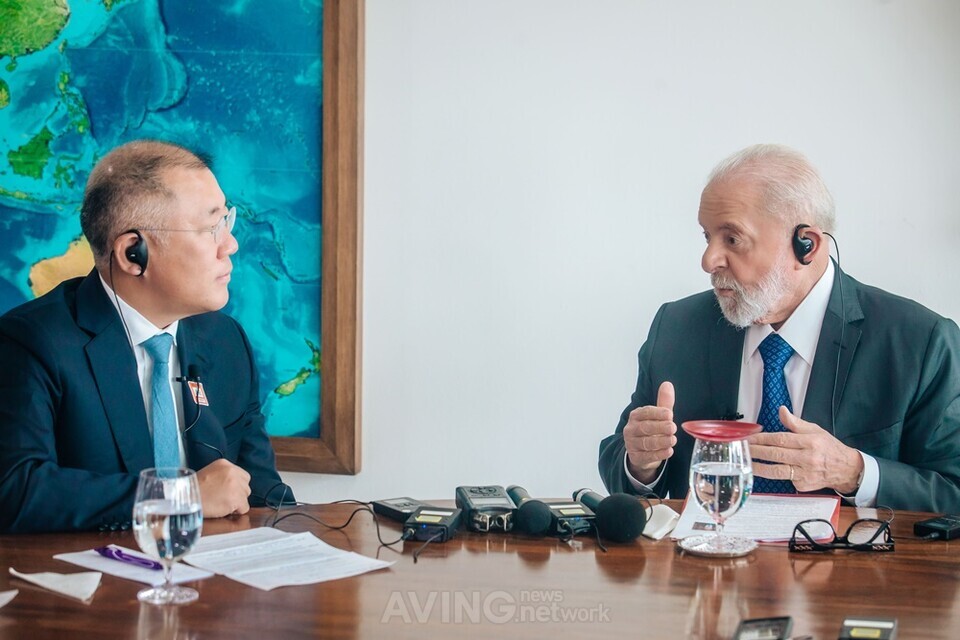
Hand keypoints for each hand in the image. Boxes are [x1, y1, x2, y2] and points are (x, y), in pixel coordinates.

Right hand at [196, 459, 251, 516]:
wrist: (185, 499)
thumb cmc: (193, 490)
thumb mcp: (208, 473)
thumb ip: (222, 476)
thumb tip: (233, 485)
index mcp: (225, 464)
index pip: (242, 475)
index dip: (236, 486)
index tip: (228, 492)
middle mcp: (232, 472)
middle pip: (246, 485)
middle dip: (238, 494)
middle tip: (224, 499)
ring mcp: (236, 485)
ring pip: (245, 496)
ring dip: (237, 502)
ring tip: (221, 504)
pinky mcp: (236, 498)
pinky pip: (244, 508)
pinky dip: (236, 511)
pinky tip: (224, 509)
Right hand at [623, 381, 677, 483]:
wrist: (641, 452)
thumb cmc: (650, 430)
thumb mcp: (657, 416)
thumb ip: (663, 402)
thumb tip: (667, 384)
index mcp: (635, 416)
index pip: (645, 412)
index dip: (657, 413)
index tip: (669, 414)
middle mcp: (631, 429)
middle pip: (645, 428)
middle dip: (660, 427)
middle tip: (673, 427)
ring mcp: (631, 444)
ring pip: (646, 443)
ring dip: (661, 441)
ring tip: (673, 440)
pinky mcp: (636, 457)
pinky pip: (647, 456)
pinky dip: (659, 454)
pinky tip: (669, 451)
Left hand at [748, 406, 863, 493]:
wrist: (846, 469)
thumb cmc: (829, 448)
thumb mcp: (815, 430)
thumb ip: (795, 422)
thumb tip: (782, 411)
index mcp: (810, 442)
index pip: (781, 439)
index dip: (763, 438)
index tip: (749, 438)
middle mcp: (808, 458)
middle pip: (777, 454)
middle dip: (757, 451)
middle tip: (743, 449)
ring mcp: (805, 474)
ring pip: (777, 471)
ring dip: (759, 467)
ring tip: (747, 463)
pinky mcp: (804, 485)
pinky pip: (785, 480)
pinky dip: (774, 476)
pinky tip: (763, 472)